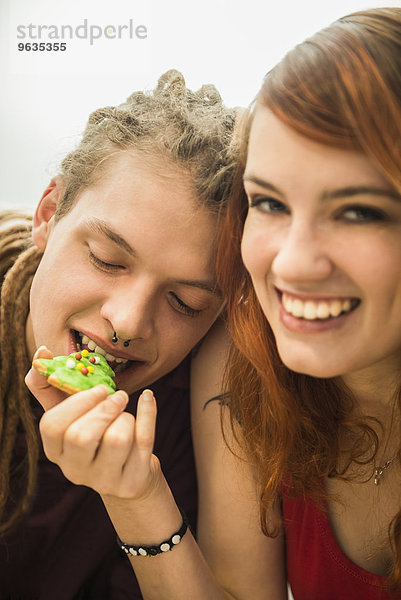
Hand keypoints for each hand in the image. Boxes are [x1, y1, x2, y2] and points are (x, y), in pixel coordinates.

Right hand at [25, 346, 159, 499]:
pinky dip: (149, 412)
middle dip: (104, 408)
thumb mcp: (71, 411)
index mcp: (55, 451)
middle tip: (117, 396)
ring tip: (126, 414)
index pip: (52, 426)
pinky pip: (144, 440)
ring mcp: (104, 479)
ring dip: (126, 416)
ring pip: (117, 440)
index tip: (98, 388)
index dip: (77, 402)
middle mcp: (74, 470)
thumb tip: (42, 352)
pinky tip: (148, 398)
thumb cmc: (95, 430)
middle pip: (82, 436)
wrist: (129, 468)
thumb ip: (50, 383)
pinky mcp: (132, 481)